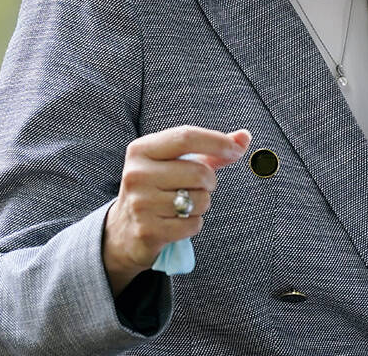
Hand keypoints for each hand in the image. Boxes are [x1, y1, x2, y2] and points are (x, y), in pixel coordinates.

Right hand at [103, 125, 250, 294]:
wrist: (123, 230)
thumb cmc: (158, 188)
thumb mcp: (176, 163)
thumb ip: (211, 150)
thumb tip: (244, 137)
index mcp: (141, 150)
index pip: (186, 137)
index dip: (216, 142)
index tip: (236, 150)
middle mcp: (137, 174)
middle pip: (198, 172)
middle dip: (209, 181)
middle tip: (198, 187)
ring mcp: (140, 203)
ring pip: (199, 200)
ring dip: (201, 204)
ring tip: (183, 204)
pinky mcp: (147, 230)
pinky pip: (192, 224)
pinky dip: (193, 223)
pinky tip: (177, 222)